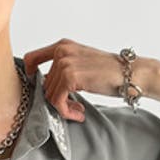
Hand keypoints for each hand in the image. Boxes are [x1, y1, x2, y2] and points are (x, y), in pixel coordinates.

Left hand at [22, 39, 158, 121]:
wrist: (130, 74)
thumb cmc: (108, 72)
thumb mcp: (81, 63)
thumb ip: (62, 70)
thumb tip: (45, 88)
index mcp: (62, 46)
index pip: (32, 59)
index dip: (30, 76)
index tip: (40, 90)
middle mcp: (61, 51)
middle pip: (43, 85)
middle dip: (57, 100)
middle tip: (73, 106)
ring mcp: (65, 63)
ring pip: (49, 96)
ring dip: (64, 108)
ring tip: (78, 109)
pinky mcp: (70, 77)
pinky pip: (57, 102)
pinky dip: (66, 112)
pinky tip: (79, 113)